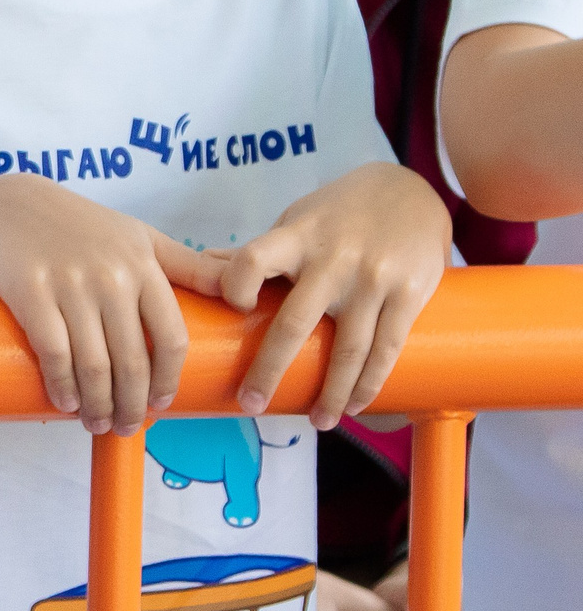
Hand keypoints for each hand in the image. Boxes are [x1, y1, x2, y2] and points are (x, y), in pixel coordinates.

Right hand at [0, 173, 225, 433]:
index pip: (170, 338)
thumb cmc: (79, 224)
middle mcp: (111, 275)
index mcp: (142, 265)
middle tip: (126, 427)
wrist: (6, 203)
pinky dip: (63, 386)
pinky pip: (54, 352)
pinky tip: (66, 402)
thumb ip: (189, 264)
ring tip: (97, 422)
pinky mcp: (30, 290)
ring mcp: (69, 283)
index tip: (159, 405)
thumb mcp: (139, 236)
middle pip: (132, 360)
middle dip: (131, 406)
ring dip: (98, 405)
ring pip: (94, 364)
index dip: (167, 381)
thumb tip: (243, 293)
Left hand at [217, 163, 448, 427]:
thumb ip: (259, 251)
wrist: (410, 190)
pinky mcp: (410, 293)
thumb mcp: (297, 221)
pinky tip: (357, 404)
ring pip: (348, 348)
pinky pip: (387, 348)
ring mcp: (373, 278)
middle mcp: (333, 258)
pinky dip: (369, 383)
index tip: (233, 310)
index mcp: (296, 236)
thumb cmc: (339, 212)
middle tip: (250, 404)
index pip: (251, 258)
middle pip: (294, 322)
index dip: (234, 284)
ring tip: (317, 421)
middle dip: (268, 369)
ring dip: (331, 393)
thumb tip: (200, 269)